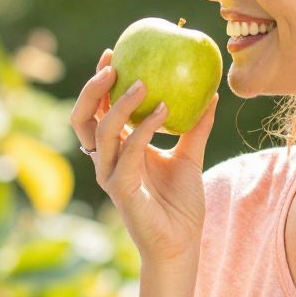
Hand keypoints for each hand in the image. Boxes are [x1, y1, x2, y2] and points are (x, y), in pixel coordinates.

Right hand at [69, 50, 216, 270]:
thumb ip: (196, 127)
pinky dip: (144, 129)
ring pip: (101, 131)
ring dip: (119, 103)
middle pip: (83, 117)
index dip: (100, 82)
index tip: (115, 53)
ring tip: (143, 82)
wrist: (181, 243)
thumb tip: (212, 94)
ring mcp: (110, 174)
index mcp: (117, 149)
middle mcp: (107, 160)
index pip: (98, 109)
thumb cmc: (181, 204)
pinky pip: (128, 151)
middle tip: (113, 63)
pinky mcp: (120, 189)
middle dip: (92, 88)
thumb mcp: (190, 157)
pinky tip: (163, 110)